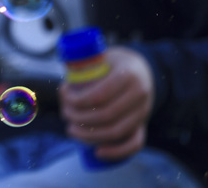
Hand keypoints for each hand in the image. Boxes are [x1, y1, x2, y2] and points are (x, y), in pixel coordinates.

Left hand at [59, 46, 154, 160]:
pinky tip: (97, 152)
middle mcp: (139, 95)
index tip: (65, 97)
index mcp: (128, 75)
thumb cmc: (113, 62)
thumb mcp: (101, 55)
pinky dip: (116, 152)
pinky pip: (134, 144)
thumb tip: (63, 90)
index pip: (100, 95)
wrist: (141, 68)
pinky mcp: (143, 124)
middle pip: (106, 116)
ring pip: (117, 132)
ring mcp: (143, 112)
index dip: (78, 100)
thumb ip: (84, 66)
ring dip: (90, 135)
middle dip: (80, 118)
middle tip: (65, 114)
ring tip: (71, 130)